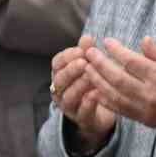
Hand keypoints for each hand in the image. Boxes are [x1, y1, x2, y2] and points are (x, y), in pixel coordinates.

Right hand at [51, 36, 115, 152]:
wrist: (98, 113)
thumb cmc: (91, 84)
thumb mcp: (89, 66)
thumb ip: (87, 52)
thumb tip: (87, 37)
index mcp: (60, 75)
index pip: (57, 63)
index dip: (67, 56)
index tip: (81, 50)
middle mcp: (60, 91)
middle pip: (59, 80)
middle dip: (71, 70)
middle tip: (84, 63)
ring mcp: (69, 106)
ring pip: (68, 96)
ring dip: (79, 85)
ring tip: (91, 77)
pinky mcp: (81, 119)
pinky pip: (82, 112)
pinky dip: (88, 103)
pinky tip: (96, 94)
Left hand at [82, 36, 155, 135]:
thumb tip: (143, 40)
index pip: (132, 61)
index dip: (116, 50)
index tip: (107, 41)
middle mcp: (150, 94)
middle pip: (117, 77)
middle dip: (100, 64)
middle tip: (88, 52)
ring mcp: (145, 109)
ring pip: (114, 94)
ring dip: (97, 81)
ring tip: (87, 68)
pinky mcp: (143, 120)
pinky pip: (119, 109)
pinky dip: (105, 99)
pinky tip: (95, 90)